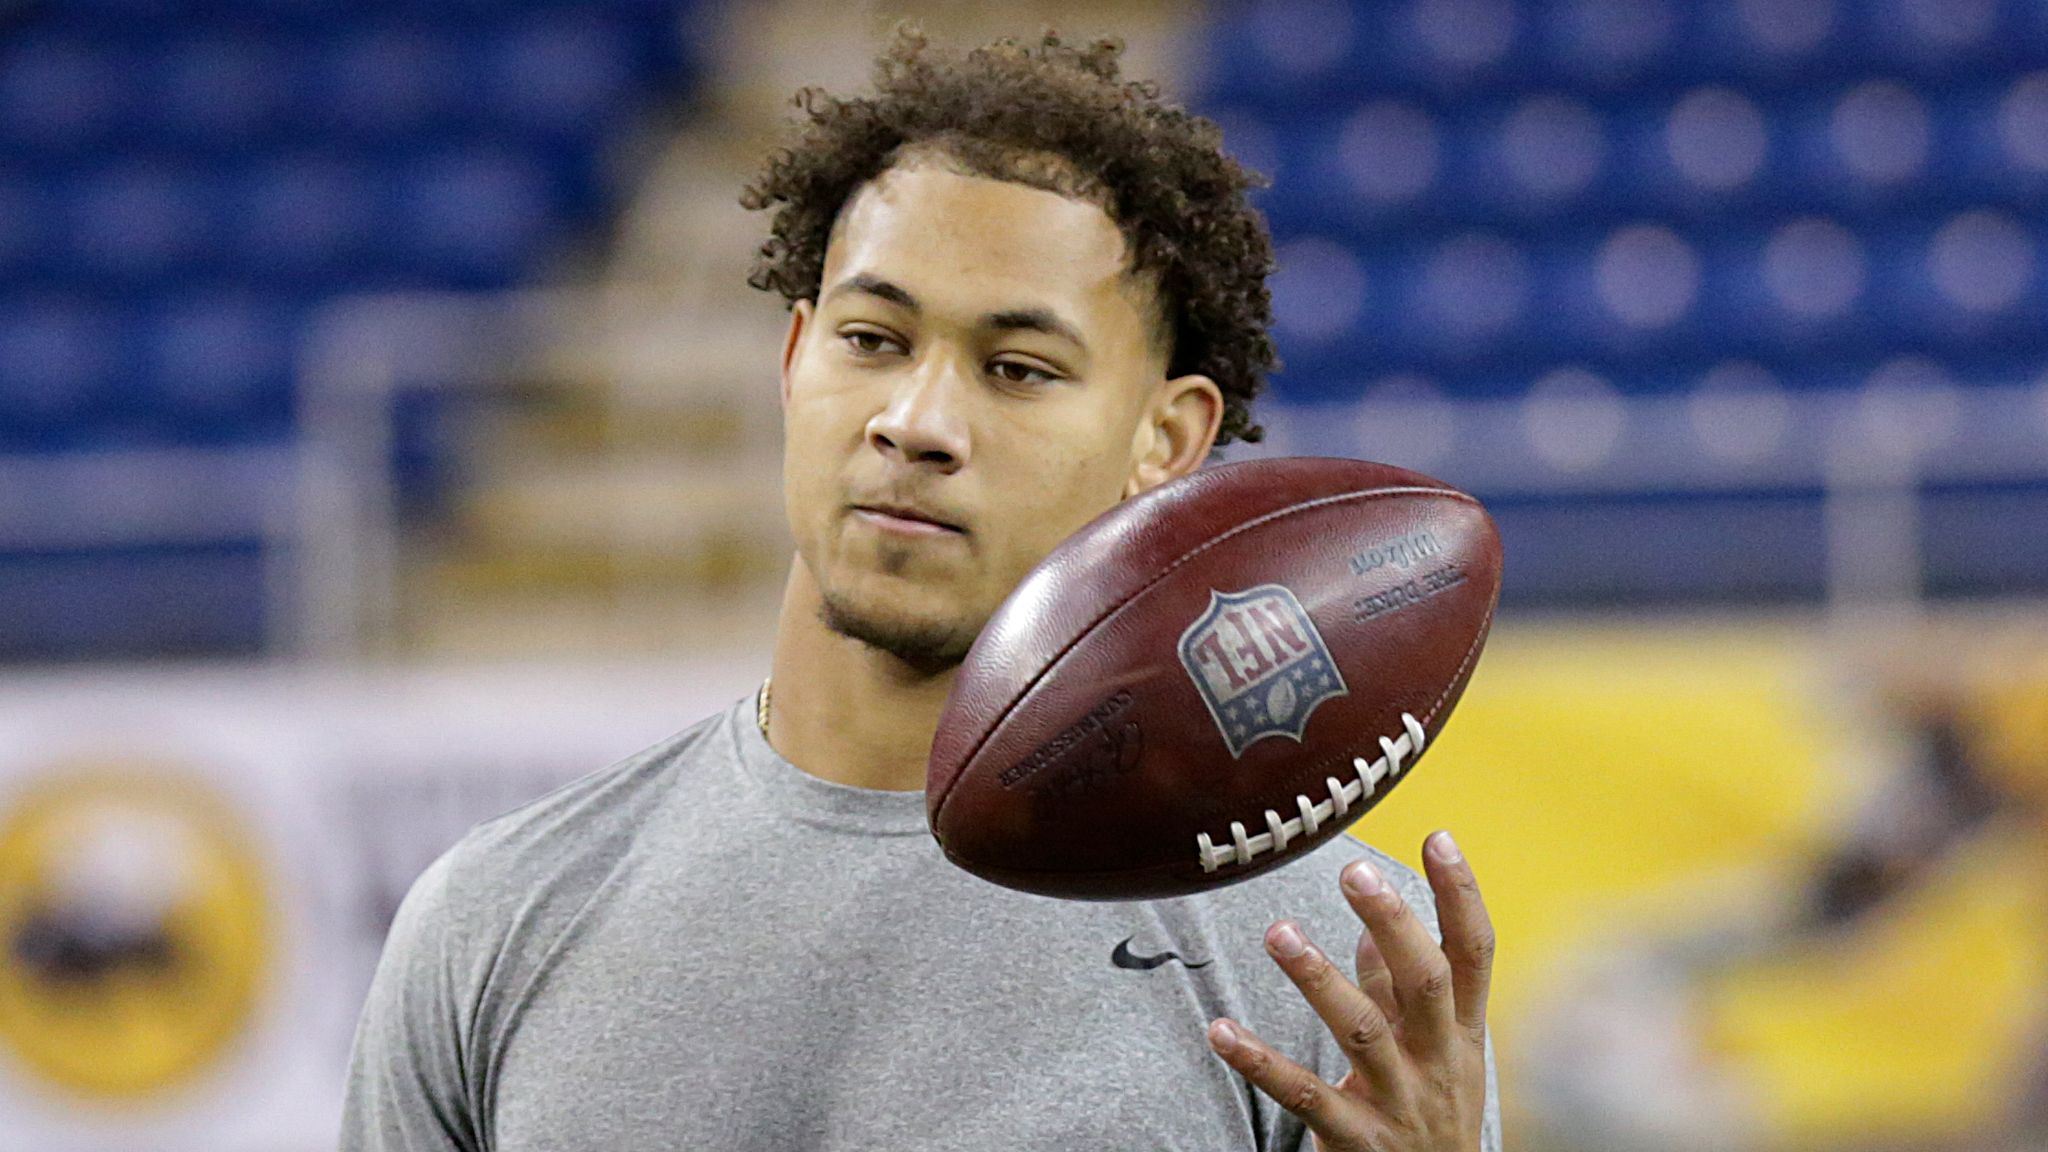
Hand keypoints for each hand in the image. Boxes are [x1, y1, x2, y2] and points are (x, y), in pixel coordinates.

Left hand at [1207, 831, 1492, 1151]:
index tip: (1439, 837)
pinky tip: (1220, 1030)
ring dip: (1319, 980)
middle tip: (1355, 870)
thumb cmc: (1431, 1108)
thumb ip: (1401, 987)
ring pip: (1361, 1035)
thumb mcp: (1434, 1048)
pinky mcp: (1355, 1140)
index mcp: (1460, 1029)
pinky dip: (1260, 1062)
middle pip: (1424, 983)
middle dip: (1394, 923)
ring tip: (1278, 932)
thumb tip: (1371, 925)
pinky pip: (1304, 1097)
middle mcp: (1437, 1060)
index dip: (1462, 895)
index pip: (1474, 952)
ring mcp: (1398, 1102)